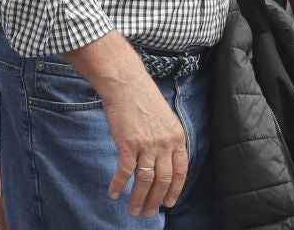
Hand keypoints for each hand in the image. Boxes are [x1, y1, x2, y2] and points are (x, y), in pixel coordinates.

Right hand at [100, 75, 189, 216]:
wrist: (125, 82)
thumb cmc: (142, 95)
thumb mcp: (164, 117)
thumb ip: (165, 138)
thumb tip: (161, 158)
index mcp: (177, 138)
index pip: (180, 172)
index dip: (174, 190)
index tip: (168, 203)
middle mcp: (164, 144)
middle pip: (162, 181)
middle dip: (155, 200)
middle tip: (148, 213)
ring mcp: (146, 145)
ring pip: (145, 180)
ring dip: (138, 198)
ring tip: (133, 210)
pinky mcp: (127, 143)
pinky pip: (125, 171)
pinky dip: (118, 184)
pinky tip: (113, 193)